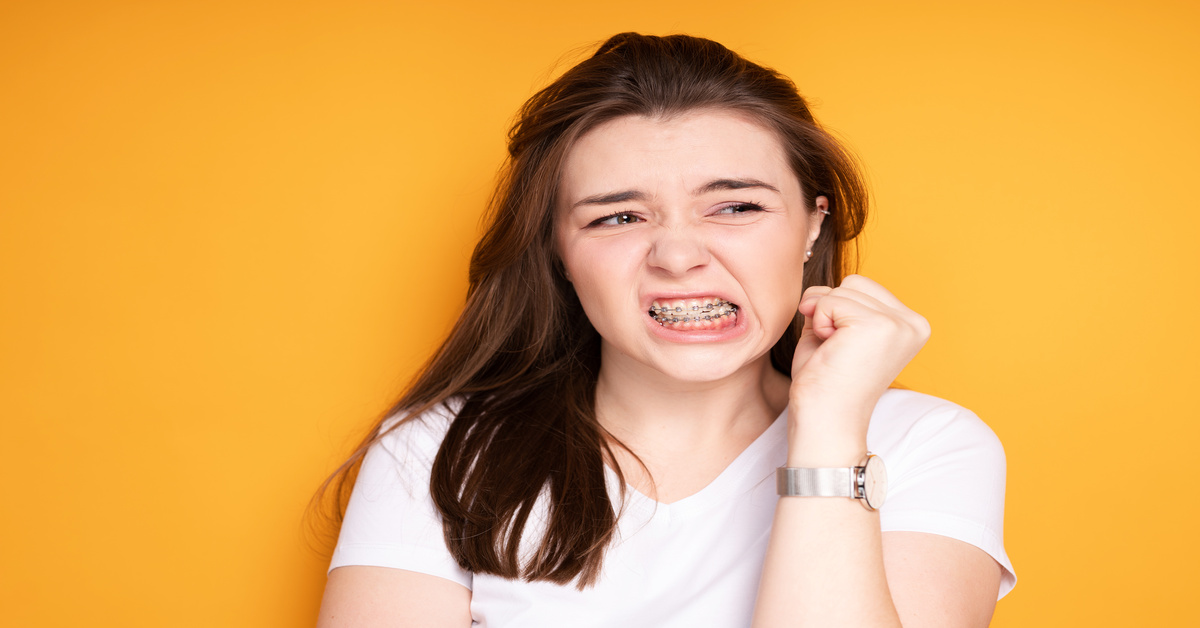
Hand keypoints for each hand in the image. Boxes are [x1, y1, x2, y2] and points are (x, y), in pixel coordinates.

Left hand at [789, 275, 930, 454]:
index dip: (836, 311)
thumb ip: (829, 302)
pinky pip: (829, 301)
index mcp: (910, 325)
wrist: (824, 421)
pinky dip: (819, 325)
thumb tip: (814, 293)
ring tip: (835, 353)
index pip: (861, 285)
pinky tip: (831, 352)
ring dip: (823, 320)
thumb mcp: (831, 330)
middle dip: (830, 312)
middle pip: (853, 282)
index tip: (843, 348)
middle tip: (836, 351)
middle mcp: (914, 323)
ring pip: (841, 289)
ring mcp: (900, 324)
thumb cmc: (824, 382)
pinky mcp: (881, 326)